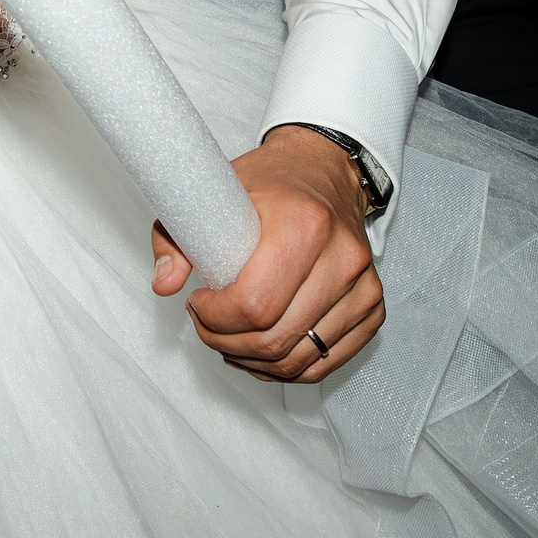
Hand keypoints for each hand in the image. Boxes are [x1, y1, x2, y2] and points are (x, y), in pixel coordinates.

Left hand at [150, 126, 382, 380]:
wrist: (324, 171)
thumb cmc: (271, 182)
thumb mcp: (212, 193)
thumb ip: (176, 238)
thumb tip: (165, 283)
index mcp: (304, 223)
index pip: (254, 304)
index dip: (216, 318)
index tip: (199, 302)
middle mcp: (341, 256)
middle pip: (276, 338)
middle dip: (227, 342)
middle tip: (207, 323)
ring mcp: (363, 285)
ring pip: (299, 358)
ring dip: (254, 359)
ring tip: (230, 337)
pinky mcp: (372, 306)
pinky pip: (326, 360)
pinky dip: (288, 366)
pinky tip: (262, 351)